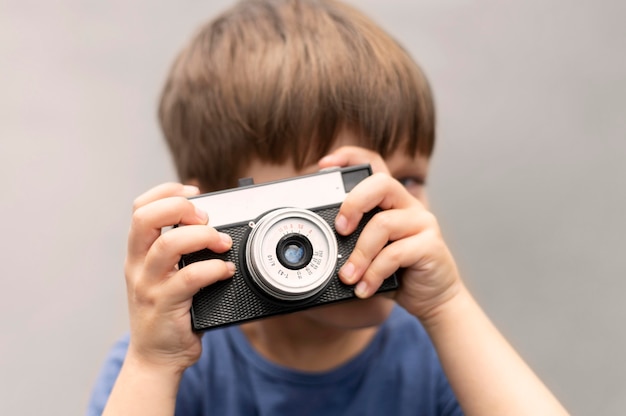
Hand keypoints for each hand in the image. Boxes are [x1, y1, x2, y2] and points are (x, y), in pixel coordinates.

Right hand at [124, 183, 234, 371]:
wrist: (156, 358)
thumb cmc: (166, 312)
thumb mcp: (163, 275)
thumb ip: (178, 249)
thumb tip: (209, 221)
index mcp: (138, 253)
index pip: (140, 208)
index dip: (166, 192)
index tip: (194, 191)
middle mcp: (138, 266)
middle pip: (145, 219)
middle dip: (179, 208)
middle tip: (205, 218)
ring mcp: (149, 286)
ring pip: (167, 246)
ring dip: (202, 236)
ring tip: (222, 243)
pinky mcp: (165, 306)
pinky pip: (189, 278)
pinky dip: (213, 269)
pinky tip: (225, 271)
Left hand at [318, 146, 461, 320]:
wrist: (433, 298)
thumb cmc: (398, 272)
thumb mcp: (370, 252)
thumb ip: (352, 240)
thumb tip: (319, 244)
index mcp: (391, 201)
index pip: (374, 165)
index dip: (350, 157)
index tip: (324, 164)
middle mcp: (408, 205)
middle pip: (381, 183)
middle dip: (353, 203)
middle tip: (340, 229)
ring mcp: (422, 223)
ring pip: (383, 224)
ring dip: (359, 254)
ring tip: (347, 277)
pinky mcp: (431, 245)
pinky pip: (395, 253)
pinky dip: (374, 273)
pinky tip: (364, 288)